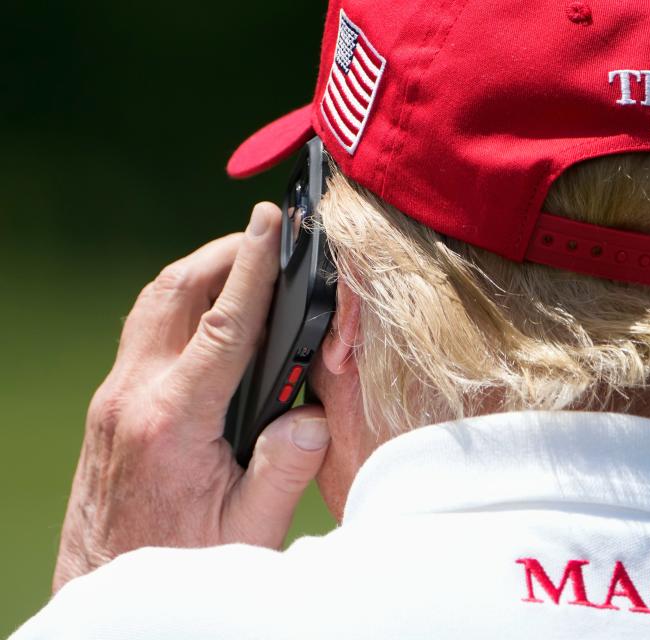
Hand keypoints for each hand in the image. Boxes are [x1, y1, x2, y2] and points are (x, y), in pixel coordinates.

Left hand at [53, 203, 330, 593]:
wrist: (106, 584)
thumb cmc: (180, 561)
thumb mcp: (249, 529)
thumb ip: (286, 466)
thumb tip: (314, 413)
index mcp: (174, 422)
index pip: (223, 324)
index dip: (251, 266)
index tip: (269, 222)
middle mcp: (133, 396)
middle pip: (174, 292)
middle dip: (223, 252)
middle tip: (267, 238)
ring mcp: (114, 397)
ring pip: (153, 304)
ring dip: (199, 274)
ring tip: (245, 267)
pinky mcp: (110, 404)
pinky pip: (145, 330)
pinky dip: (182, 305)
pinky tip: (212, 318)